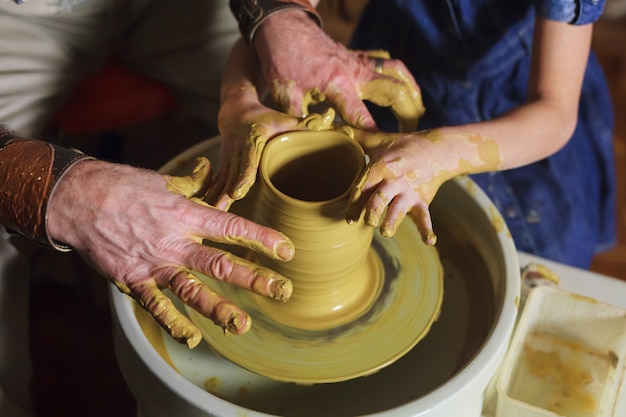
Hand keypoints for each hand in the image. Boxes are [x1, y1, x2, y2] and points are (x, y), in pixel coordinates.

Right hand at [46, 158, 294, 347]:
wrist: (78, 198)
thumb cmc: (124, 186)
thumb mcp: (163, 181)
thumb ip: (192, 182)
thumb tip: (210, 168)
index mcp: (185, 213)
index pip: (232, 226)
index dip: (262, 238)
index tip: (286, 250)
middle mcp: (174, 240)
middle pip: (220, 262)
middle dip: (253, 278)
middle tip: (281, 291)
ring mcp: (153, 263)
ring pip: (191, 289)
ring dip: (217, 308)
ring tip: (241, 324)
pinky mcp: (132, 279)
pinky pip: (155, 304)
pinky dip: (172, 322)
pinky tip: (191, 336)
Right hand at [206, 88, 335, 209]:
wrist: (235, 112)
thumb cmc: (266, 118)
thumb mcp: (284, 119)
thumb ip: (306, 123)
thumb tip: (330, 117)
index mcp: (251, 140)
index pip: (248, 160)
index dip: (243, 176)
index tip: (239, 192)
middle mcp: (235, 151)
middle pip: (231, 175)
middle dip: (226, 193)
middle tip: (221, 211)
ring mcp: (226, 160)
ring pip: (220, 181)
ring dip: (215, 199)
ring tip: (211, 217)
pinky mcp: (221, 168)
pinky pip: (214, 184)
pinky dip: (209, 197)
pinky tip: (205, 212)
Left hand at [254, 10, 424, 130]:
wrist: (284, 25)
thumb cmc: (282, 58)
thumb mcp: (284, 91)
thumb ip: (298, 117)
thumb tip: (308, 139)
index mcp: (337, 83)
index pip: (361, 116)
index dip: (374, 135)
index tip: (385, 149)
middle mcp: (355, 72)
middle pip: (394, 92)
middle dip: (408, 113)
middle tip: (411, 132)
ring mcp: (359, 61)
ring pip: (397, 73)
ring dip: (411, 91)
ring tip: (417, 110)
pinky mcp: (358, 55)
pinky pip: (386, 63)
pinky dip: (398, 74)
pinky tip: (403, 86)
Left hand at [345, 129, 453, 244]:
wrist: (437, 150)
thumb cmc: (402, 146)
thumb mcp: (378, 139)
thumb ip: (354, 136)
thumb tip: (330, 124)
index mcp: (380, 168)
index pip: (364, 186)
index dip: (355, 202)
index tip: (349, 218)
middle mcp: (394, 181)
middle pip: (381, 198)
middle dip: (373, 211)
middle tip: (368, 222)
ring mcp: (409, 192)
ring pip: (399, 209)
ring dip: (393, 221)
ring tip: (385, 232)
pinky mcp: (422, 200)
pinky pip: (425, 217)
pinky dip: (428, 230)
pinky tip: (430, 241)